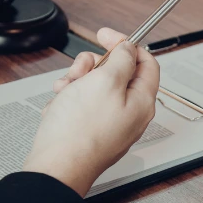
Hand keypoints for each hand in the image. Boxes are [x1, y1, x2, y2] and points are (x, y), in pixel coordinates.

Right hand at [23, 27, 158, 196]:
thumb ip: (122, 59)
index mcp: (141, 102)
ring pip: (94, 88)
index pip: (146, 63)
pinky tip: (59, 107)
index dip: (126, 44)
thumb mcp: (106, 81)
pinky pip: (80, 105)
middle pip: (117, 74)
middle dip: (94, 66)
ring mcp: (108, 124)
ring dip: (76, 82)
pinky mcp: (89, 131)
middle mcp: (128, 114)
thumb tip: (129, 49)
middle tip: (82, 71)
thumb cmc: (80, 131)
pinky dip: (68, 101)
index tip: (106, 36)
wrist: (56, 166)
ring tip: (66, 92)